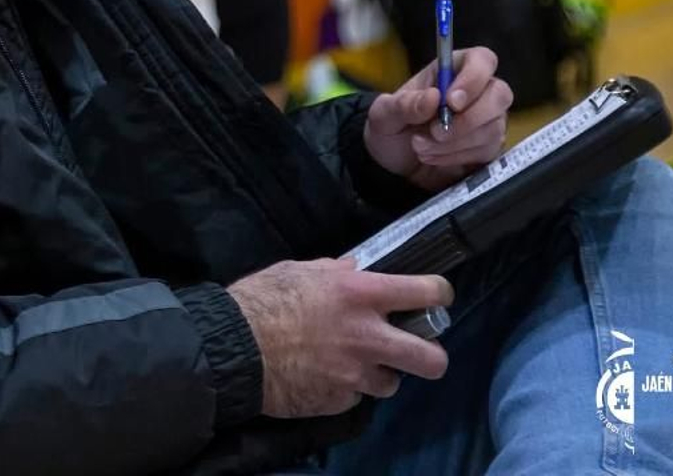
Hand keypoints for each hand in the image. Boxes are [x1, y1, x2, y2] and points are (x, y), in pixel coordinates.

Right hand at [227, 258, 451, 418]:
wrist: (232, 348)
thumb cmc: (262, 299)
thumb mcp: (300, 270)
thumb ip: (336, 272)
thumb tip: (355, 270)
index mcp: (361, 295)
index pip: (427, 293)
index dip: (440, 294)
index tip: (436, 297)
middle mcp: (368, 337)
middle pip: (432, 359)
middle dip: (432, 356)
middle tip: (416, 349)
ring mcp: (355, 375)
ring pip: (392, 383)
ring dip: (378, 373)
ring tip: (355, 364)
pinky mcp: (338, 402)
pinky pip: (355, 397)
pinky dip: (345, 388)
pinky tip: (323, 376)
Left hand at [364, 46, 510, 191]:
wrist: (394, 164)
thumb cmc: (393, 128)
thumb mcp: (384, 114)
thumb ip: (404, 104)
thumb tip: (433, 97)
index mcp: (452, 70)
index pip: (482, 60)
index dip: (473, 78)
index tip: (451, 100)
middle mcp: (477, 92)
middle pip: (500, 94)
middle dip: (468, 119)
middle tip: (435, 131)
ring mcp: (487, 121)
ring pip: (493, 128)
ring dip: (454, 143)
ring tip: (421, 146)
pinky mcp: (488, 147)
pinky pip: (487, 152)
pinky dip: (457, 157)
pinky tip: (434, 156)